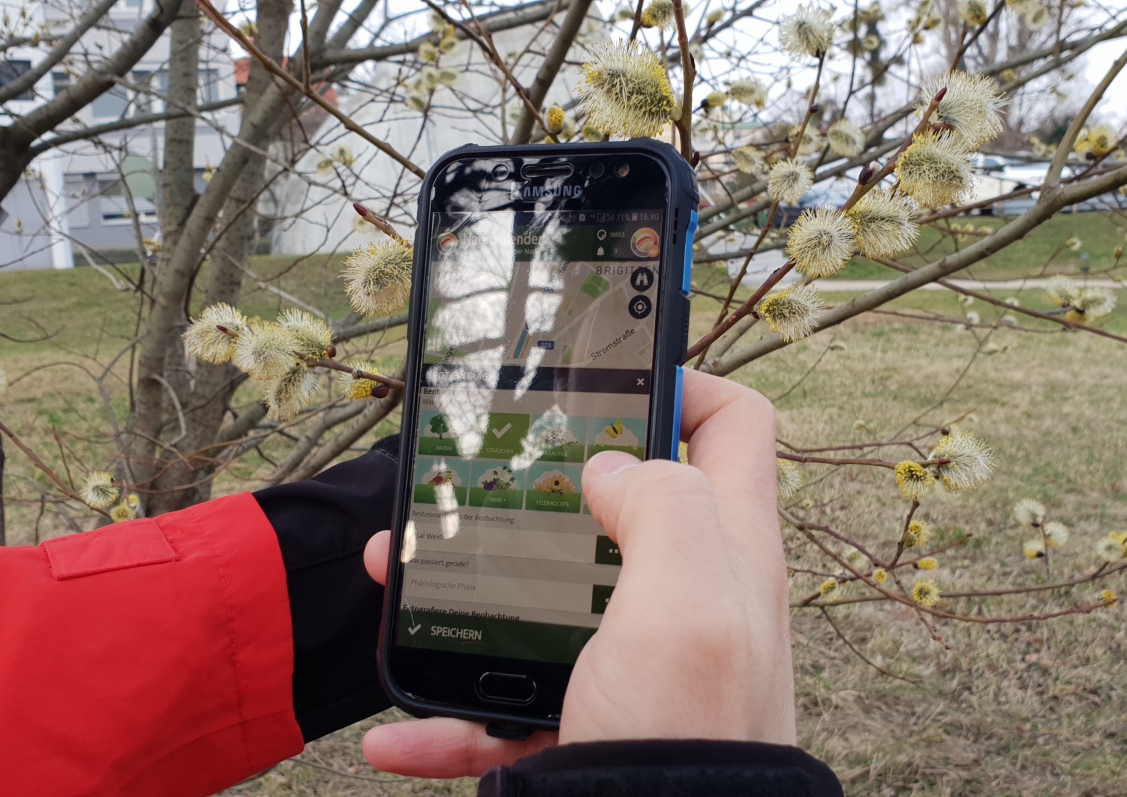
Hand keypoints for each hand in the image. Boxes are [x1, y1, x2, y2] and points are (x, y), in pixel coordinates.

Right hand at [360, 370, 792, 776]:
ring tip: (395, 570)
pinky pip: (501, 709)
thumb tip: (610, 466)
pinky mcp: (585, 725)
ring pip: (538, 598)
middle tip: (476, 468)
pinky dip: (448, 718)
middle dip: (538, 480)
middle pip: (614, 505)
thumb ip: (662, 505)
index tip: (604, 376)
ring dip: (461, 587)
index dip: (681, 381)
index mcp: (725, 549)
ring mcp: (632, 664)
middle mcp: (684, 598)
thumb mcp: (688, 599)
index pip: (732, 426)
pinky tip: (400, 734)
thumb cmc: (690, 733)